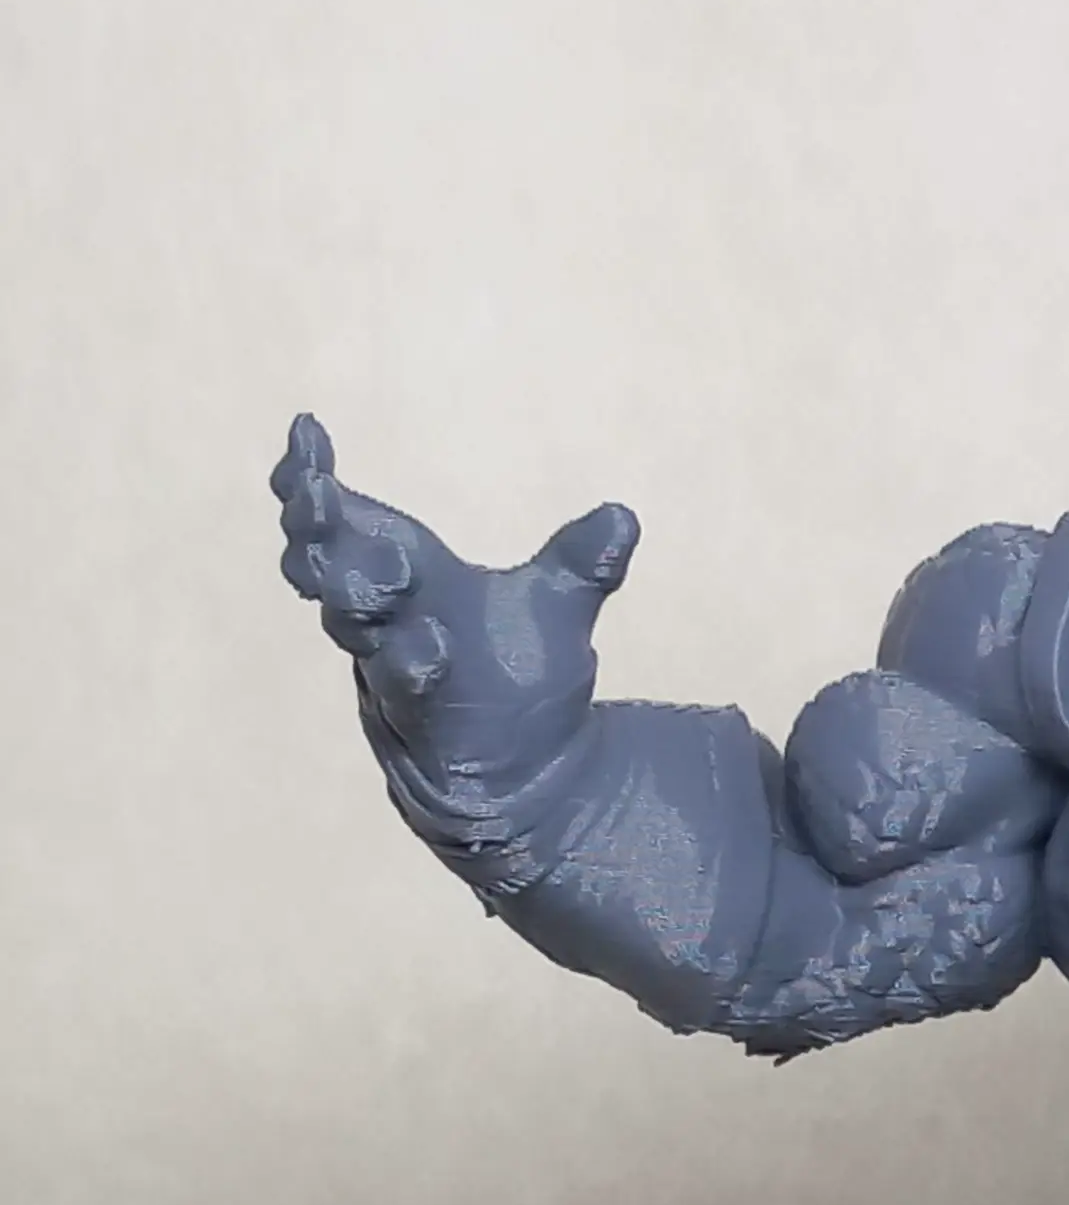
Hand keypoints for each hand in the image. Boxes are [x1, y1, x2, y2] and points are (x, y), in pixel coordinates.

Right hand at [271, 414, 637, 780]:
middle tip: (322, 493)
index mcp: (405, 572)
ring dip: (356, 591)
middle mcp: (385, 618)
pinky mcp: (412, 719)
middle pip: (324, 562)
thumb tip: (624, 517)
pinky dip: (412, 664)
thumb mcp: (559, 611)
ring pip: (351, 624)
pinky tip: (431, 651)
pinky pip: (400, 686)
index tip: (308, 428)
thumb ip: (579, 563)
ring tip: (386, 566)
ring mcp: (390, 669)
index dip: (311, 475)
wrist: (528, 777)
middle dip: (317, 526)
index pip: (340, 515)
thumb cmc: (521, 683)